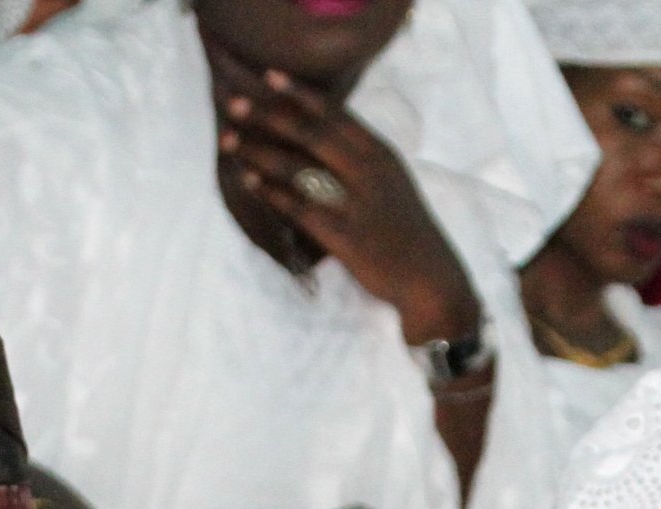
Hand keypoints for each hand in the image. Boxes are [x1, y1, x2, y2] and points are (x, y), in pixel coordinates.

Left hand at [209, 50, 482, 344]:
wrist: (431, 281)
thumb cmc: (407, 233)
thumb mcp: (392, 184)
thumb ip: (361, 160)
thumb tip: (323, 140)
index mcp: (381, 155)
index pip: (336, 115)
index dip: (300, 94)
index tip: (269, 76)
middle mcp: (369, 172)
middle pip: (311, 134)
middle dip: (269, 115)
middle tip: (234, 103)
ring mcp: (357, 204)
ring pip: (298, 168)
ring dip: (259, 151)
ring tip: (229, 140)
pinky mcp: (345, 236)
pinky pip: (298, 207)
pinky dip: (270, 192)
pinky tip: (247, 181)